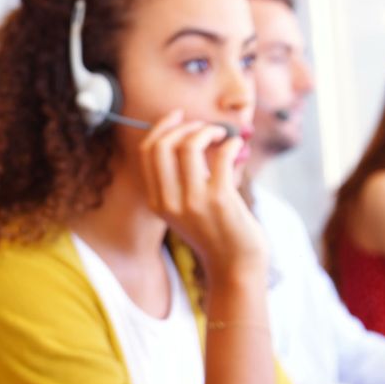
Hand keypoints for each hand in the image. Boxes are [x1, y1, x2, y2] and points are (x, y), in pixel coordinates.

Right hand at [139, 110, 267, 285]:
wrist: (235, 267)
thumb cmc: (217, 233)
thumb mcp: (186, 209)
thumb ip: (183, 180)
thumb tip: (194, 136)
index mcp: (158, 201)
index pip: (147, 152)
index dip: (161, 127)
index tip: (178, 116)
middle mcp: (170, 201)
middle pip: (162, 145)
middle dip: (184, 127)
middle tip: (204, 127)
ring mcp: (193, 201)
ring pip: (189, 146)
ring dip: (208, 131)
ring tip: (221, 135)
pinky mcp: (220, 200)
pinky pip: (221, 156)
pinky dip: (230, 144)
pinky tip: (236, 146)